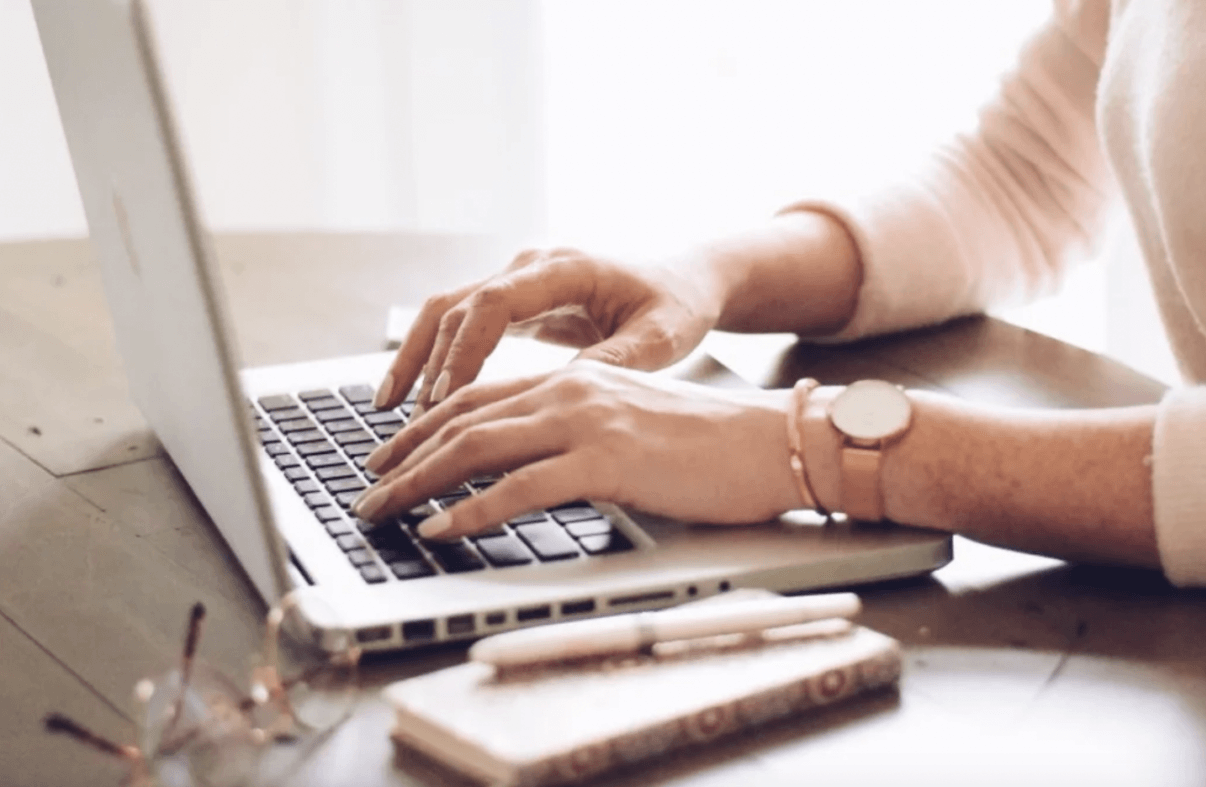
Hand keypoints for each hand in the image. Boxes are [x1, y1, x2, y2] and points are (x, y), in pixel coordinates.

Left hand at [352, 360, 800, 538]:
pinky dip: (471, 510)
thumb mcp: (633, 426)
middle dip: (403, 457)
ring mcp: (588, 421)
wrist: (772, 442)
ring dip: (418, 482)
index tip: (390, 455)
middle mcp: (572, 389)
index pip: (479, 397)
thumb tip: (535, 471)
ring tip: (381, 512)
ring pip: (477, 446)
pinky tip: (441, 529)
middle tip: (367, 491)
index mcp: (577, 379)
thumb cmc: (712, 445)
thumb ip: (582, 436)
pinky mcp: (608, 461)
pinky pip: (520, 487)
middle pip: (463, 418)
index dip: (424, 426)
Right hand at [372, 248, 723, 410]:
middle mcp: (533, 267)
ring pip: (447, 314)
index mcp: (567, 268)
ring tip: (389, 410)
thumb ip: (611, 363)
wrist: (684, 283)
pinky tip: (418, 401)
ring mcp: (519, 282)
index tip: (447, 397)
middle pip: (456, 306)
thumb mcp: (659, 339)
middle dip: (426, 362)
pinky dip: (435, 360)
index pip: (494, 302)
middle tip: (407, 420)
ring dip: (417, 359)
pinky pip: (461, 328)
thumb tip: (556, 397)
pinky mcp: (516, 303)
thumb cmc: (677, 305)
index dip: (465, 350)